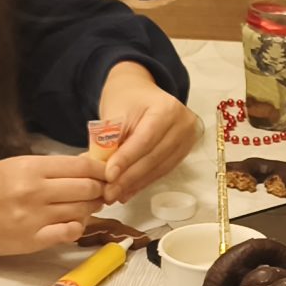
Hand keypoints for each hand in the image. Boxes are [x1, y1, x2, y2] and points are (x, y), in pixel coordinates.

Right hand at [0, 154, 105, 264]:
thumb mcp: (13, 166)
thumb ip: (47, 167)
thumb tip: (84, 165)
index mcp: (30, 167)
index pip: (81, 166)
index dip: (101, 170)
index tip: (106, 173)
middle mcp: (35, 191)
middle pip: (86, 188)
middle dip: (100, 190)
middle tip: (102, 192)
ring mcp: (34, 217)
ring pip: (81, 210)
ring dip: (91, 208)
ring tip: (88, 206)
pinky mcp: (32, 240)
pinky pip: (69, 233)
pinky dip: (77, 227)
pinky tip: (73, 223)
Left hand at [96, 64, 196, 204]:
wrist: (140, 90)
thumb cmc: (125, 99)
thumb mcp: (113, 113)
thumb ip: (108, 141)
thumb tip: (98, 171)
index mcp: (167, 108)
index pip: (145, 139)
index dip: (126, 160)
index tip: (108, 176)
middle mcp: (183, 123)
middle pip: (154, 157)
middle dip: (129, 178)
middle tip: (108, 193)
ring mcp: (188, 138)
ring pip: (159, 168)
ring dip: (136, 184)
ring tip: (115, 195)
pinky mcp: (185, 151)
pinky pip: (163, 170)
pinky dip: (144, 181)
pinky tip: (129, 190)